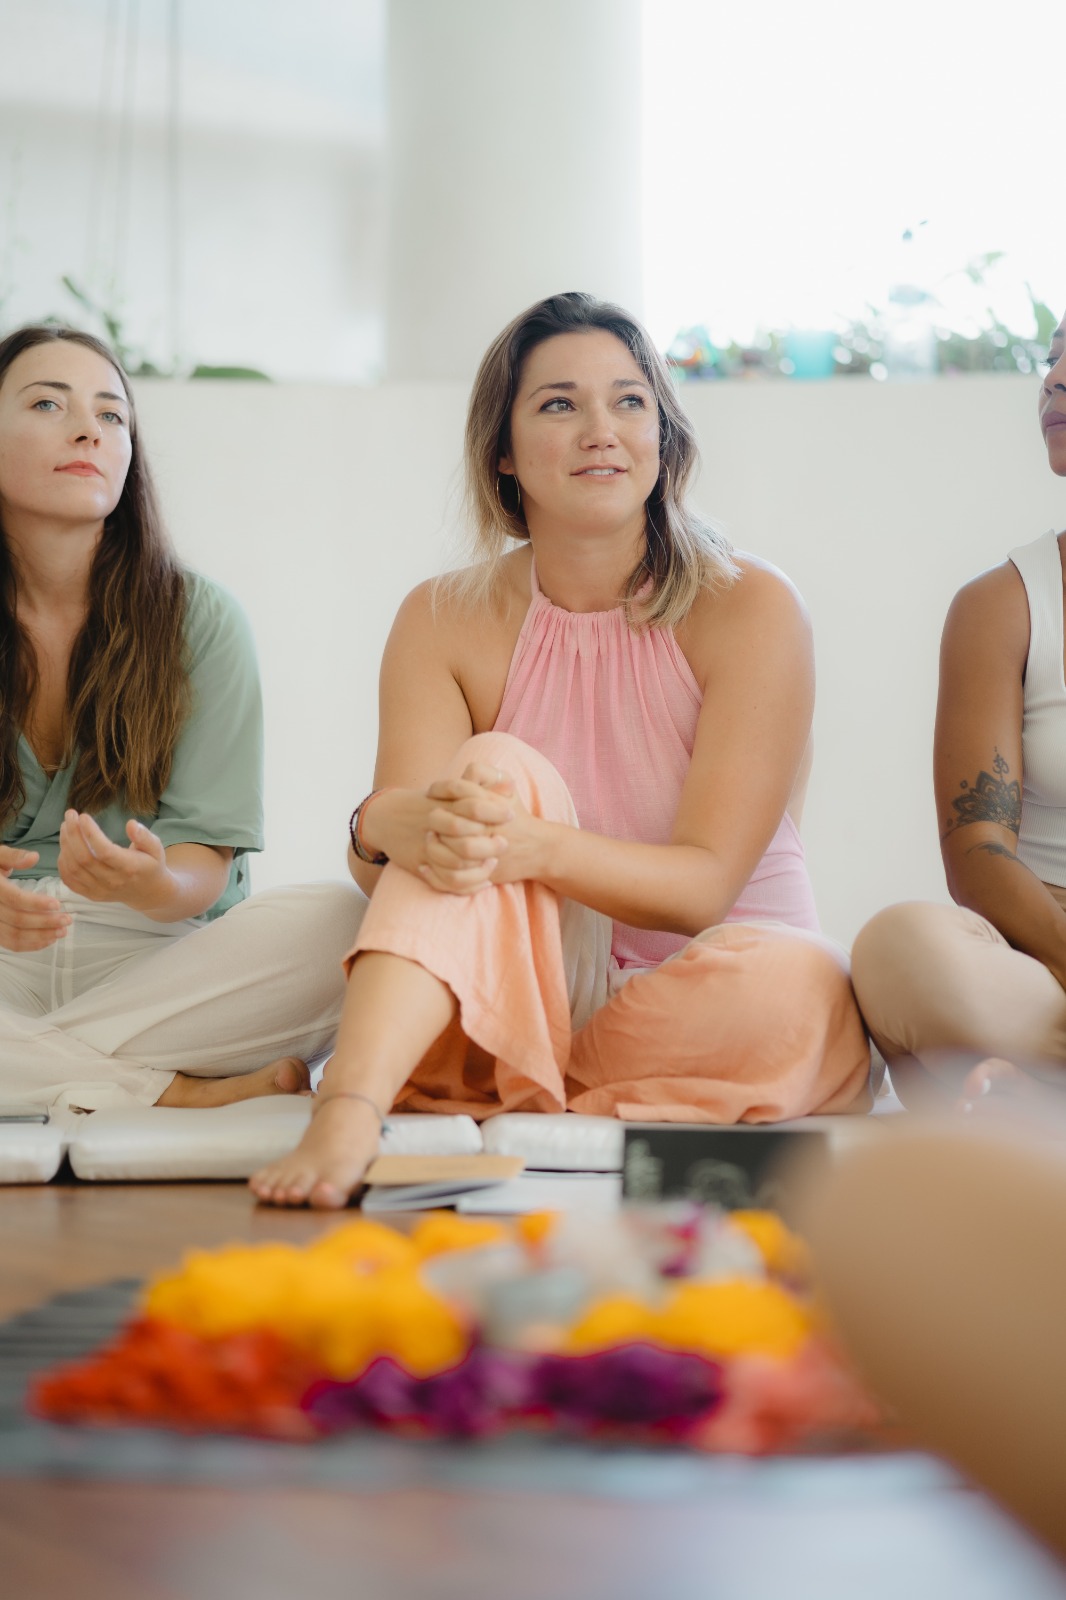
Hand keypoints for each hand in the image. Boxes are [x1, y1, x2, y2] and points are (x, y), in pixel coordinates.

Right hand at [0, 845, 71, 950]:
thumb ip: (14, 856)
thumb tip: (34, 857)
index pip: (15, 899)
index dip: (36, 903)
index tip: (57, 904)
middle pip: (17, 920)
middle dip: (45, 922)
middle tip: (67, 920)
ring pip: (14, 936)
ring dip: (40, 936)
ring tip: (62, 932)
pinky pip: (10, 944)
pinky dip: (30, 945)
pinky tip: (48, 940)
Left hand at [57, 811, 171, 910]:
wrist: (148, 892)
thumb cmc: (151, 865)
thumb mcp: (156, 848)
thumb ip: (144, 836)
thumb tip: (131, 824)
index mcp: (129, 868)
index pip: (105, 851)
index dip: (91, 833)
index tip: (83, 816)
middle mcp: (113, 881)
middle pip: (84, 858)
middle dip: (73, 834)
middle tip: (70, 815)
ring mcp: (100, 890)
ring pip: (74, 868)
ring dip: (65, 845)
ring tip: (66, 827)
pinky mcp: (91, 895)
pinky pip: (70, 880)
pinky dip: (62, 863)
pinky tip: (65, 847)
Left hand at [422, 762, 551, 893]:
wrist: (537, 849)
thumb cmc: (517, 817)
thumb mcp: (507, 789)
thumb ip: (486, 775)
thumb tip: (463, 773)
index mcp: (490, 804)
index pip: (457, 789)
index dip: (440, 789)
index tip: (431, 792)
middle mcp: (485, 828)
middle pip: (447, 821)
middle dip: (435, 819)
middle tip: (430, 819)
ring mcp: (482, 853)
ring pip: (447, 851)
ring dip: (433, 846)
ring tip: (430, 839)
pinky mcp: (480, 874)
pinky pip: (450, 878)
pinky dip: (433, 874)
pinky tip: (424, 866)